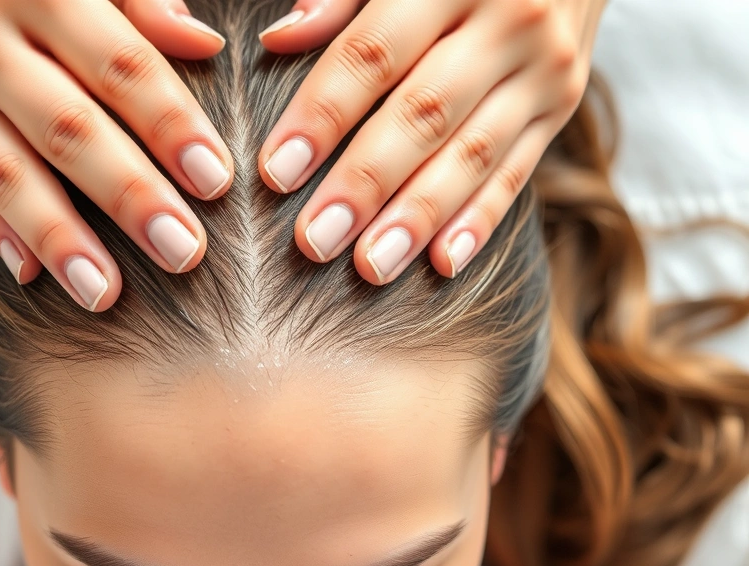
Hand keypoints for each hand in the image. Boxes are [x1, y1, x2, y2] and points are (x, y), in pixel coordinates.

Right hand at [0, 0, 234, 310]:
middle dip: (128, 194)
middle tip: (182, 251)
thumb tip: (204, 44)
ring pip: (6, 172)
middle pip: (67, 127)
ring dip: (59, 237)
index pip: (120, 64)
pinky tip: (36, 274)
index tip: (215, 180)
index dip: (170, 124)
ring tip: (105, 292)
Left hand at [257, 0, 605, 281]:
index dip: (322, 114)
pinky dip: (480, 219)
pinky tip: (443, 263)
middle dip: (366, 182)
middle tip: (315, 240)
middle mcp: (508, 21)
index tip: (276, 172)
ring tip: (370, 266)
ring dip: (418, 216)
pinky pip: (518, 170)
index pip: (373, 52)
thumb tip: (280, 40)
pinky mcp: (563, 107)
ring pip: (473, 153)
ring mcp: (544, 69)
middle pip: (424, 113)